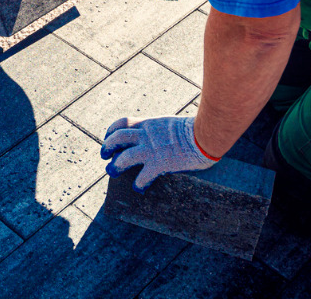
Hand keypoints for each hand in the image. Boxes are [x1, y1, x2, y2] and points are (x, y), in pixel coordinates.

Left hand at [100, 116, 215, 192]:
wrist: (206, 134)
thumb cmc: (197, 129)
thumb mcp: (173, 123)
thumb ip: (163, 129)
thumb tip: (165, 134)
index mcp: (150, 124)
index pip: (123, 123)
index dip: (112, 131)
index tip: (109, 137)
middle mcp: (147, 135)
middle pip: (117, 138)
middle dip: (107, 146)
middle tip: (104, 156)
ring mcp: (152, 149)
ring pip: (124, 157)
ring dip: (115, 165)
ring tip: (112, 172)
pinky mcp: (160, 163)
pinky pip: (143, 175)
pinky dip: (138, 183)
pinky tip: (139, 188)